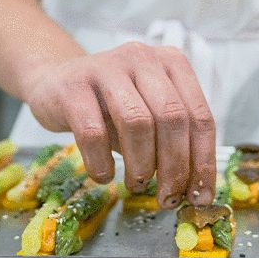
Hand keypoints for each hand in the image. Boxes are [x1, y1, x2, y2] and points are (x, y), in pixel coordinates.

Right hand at [23, 42, 215, 208]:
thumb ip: (171, 143)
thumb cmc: (110, 106)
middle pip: (172, 118)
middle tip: (168, 198)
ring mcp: (106, 67)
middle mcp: (143, 58)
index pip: (200, 116)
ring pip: (137, 122)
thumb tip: (193, 190)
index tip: (199, 197)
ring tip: (136, 184)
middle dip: (175, 167)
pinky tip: (103, 175)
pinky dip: (102, 162)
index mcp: (172, 63)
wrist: (55, 83)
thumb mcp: (148, 116)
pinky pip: (93, 132)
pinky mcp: (73, 86)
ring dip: (141, 165)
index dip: (203, 161)